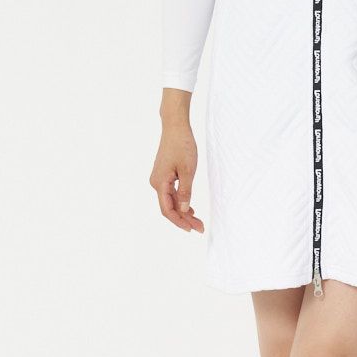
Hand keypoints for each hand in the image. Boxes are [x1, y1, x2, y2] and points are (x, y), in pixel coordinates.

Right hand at [150, 102, 203, 232]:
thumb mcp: (188, 170)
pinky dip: (181, 201)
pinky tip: (190, 209)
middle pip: (169, 207)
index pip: (167, 209)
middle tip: (200, 228)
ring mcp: (159, 179)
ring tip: (197, 221)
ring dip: (183, 212)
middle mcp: (156, 183)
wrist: (175, 127)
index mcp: (159, 183)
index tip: (192, 229)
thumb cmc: (182, 146)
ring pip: (171, 201)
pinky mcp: (164, 175)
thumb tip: (184, 210)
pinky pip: (171, 193)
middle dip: (184, 219)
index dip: (179, 221)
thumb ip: (186, 191)